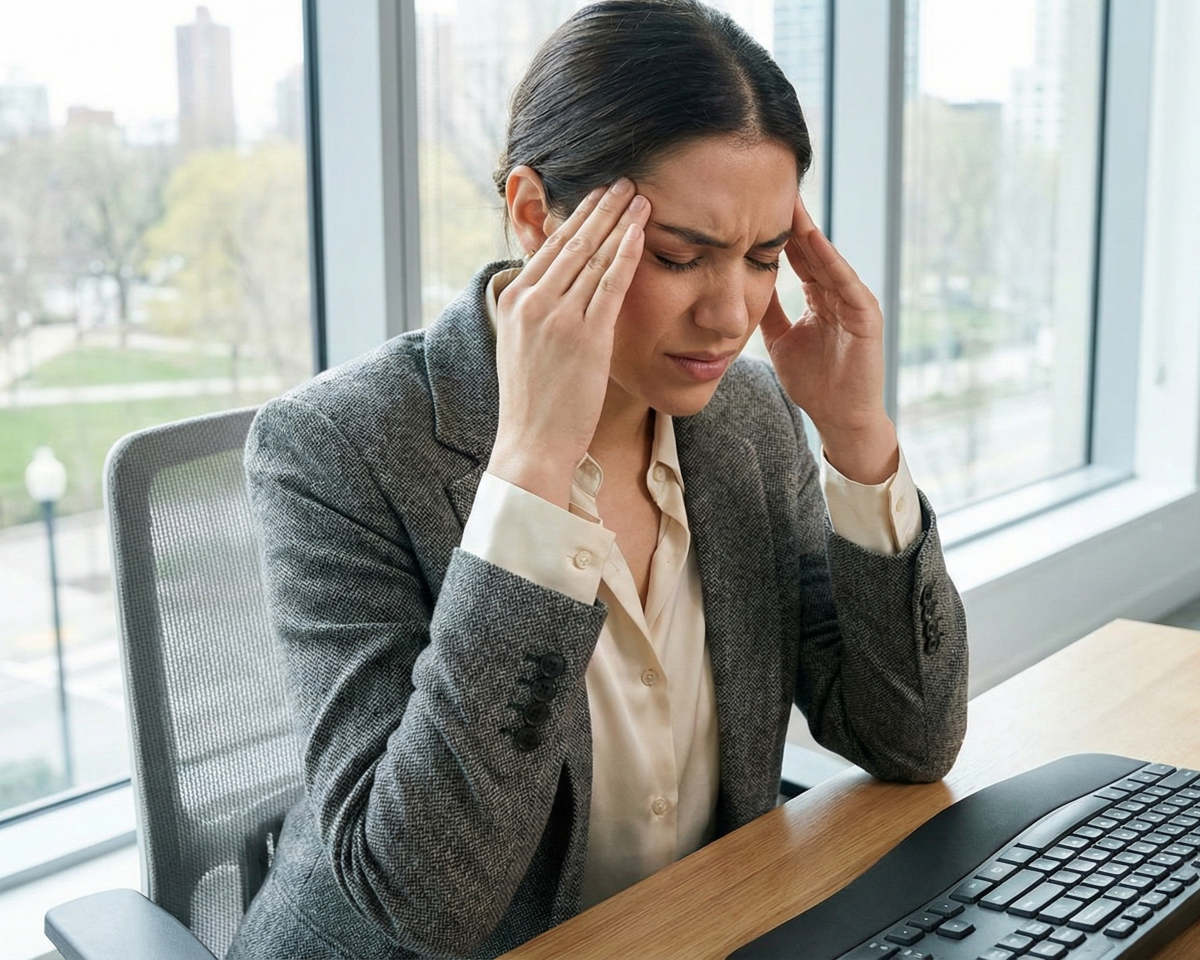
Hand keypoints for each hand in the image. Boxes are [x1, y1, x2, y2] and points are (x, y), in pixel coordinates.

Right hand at [489, 179, 650, 507]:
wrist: (531, 444)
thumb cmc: (533, 405)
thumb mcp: (523, 349)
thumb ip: (538, 317)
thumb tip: (556, 295)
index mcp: (514, 301)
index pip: (548, 247)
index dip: (576, 217)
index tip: (596, 196)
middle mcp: (531, 301)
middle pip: (571, 241)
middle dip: (600, 207)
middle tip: (623, 179)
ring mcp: (557, 317)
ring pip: (592, 255)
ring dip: (618, 220)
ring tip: (639, 194)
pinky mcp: (585, 336)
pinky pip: (610, 283)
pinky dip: (627, 252)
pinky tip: (640, 230)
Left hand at [759, 195, 897, 483]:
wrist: (840, 418)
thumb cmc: (814, 382)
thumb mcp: (778, 340)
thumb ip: (767, 311)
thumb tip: (741, 283)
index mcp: (819, 296)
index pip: (795, 255)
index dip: (776, 231)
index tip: (752, 203)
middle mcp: (838, 292)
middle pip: (811, 248)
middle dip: (792, 219)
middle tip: (770, 185)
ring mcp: (854, 302)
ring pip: (827, 259)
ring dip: (808, 232)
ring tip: (790, 203)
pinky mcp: (867, 316)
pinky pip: (846, 283)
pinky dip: (830, 261)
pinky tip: (814, 240)